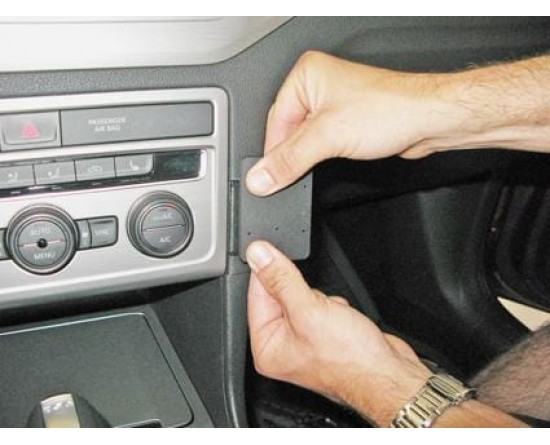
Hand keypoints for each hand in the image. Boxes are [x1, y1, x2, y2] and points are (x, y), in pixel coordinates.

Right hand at [246, 51, 461, 195]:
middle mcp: (318, 86)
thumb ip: (289, 160)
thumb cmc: (390, 110)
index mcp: (306, 75)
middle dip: (289, 156)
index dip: (270, 153)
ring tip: (317, 164)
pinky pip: (320, 144)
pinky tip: (326, 164)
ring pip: (304, 140)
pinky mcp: (344, 122)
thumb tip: (260, 177)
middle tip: (286, 178)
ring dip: (305, 158)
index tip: (265, 178)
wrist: (428, 119)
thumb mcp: (327, 138)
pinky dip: (318, 157)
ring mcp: (332, 104)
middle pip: (286, 131)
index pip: (273, 120)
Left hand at [246, 240, 431, 425]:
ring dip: (319, 298)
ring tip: (332, 316)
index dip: (267, 272)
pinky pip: (319, 304)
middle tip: (315, 302)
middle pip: (279, 295)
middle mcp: (281, 345)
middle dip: (301, 290)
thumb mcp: (309, 310)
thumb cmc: (351, 359)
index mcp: (267, 346)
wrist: (388, 373)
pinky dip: (331, 305)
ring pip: (302, 297)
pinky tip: (341, 318)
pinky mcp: (322, 333)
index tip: (273, 251)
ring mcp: (303, 339)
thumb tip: (258, 254)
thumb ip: (281, 279)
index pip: (255, 295)